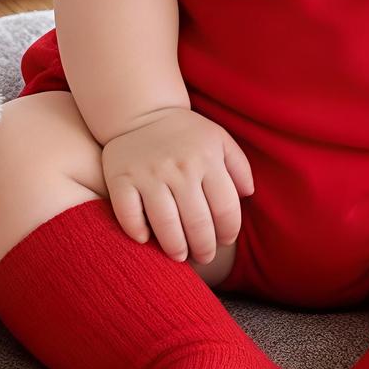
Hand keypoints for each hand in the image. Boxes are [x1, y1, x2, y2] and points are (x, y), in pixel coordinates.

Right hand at [101, 108, 253, 263]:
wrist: (141, 112)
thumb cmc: (186, 134)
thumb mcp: (219, 139)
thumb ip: (239, 166)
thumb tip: (248, 195)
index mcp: (207, 158)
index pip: (226, 209)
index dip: (228, 233)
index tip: (224, 241)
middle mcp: (179, 167)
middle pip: (198, 223)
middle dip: (204, 249)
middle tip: (203, 256)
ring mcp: (148, 173)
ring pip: (166, 225)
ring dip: (176, 248)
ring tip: (180, 255)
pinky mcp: (121, 179)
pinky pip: (130, 215)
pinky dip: (138, 233)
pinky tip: (146, 239)